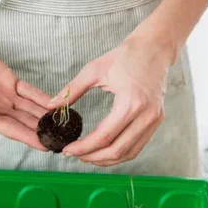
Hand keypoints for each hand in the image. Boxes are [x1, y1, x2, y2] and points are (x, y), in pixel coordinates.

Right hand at [0, 39, 50, 150]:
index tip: (45, 146)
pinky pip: (29, 91)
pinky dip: (41, 97)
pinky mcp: (10, 82)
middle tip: (61, 137)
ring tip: (63, 123)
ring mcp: (6, 96)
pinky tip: (54, 103)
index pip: (11, 130)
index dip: (29, 138)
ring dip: (45, 115)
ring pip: (30, 108)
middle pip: (25, 122)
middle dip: (43, 131)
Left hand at [47, 33, 174, 165]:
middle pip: (118, 150)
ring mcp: (155, 120)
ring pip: (129, 153)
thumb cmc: (125, 56)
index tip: (68, 150)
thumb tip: (50, 106)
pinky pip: (138, 145)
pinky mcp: (157, 120)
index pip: (104, 136)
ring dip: (107, 159)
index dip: (84, 147)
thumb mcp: (94, 70)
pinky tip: (104, 150)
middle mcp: (146, 115)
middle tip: (75, 156)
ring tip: (87, 156)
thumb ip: (72, 90)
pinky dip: (120, 153)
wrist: (154, 47)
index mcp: (131, 103)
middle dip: (93, 158)